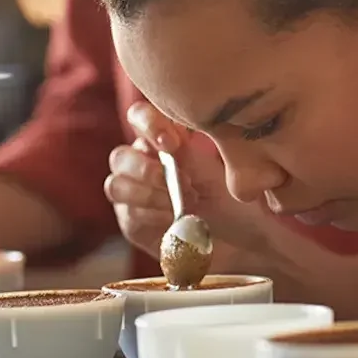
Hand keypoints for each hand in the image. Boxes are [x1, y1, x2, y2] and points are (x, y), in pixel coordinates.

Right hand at [104, 101, 271, 259]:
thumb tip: (170, 135)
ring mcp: (133, 196)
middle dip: (145, 169)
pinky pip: (128, 214)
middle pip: (120, 157)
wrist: (242, 240)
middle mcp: (141, 164)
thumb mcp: (212, 171)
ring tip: (179, 204)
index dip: (147, 123)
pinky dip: (152, 215)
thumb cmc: (231, 199)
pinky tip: (173, 219)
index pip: (139, 117)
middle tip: (180, 183)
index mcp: (161, 141)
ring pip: (116, 186)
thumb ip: (186, 153)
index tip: (171, 143)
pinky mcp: (133, 224)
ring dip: (148, 194)